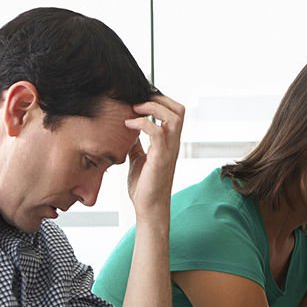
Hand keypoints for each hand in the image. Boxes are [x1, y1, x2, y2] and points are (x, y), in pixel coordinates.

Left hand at [124, 95, 183, 219]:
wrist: (149, 207)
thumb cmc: (145, 186)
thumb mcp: (138, 159)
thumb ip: (136, 144)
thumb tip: (128, 131)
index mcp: (169, 142)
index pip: (175, 112)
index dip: (160, 101)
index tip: (141, 100)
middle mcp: (173, 144)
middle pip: (179, 110)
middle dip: (159, 99)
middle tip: (139, 101)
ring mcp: (169, 150)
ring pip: (173, 117)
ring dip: (152, 108)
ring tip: (134, 109)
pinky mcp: (160, 158)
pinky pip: (157, 132)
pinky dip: (142, 123)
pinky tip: (128, 125)